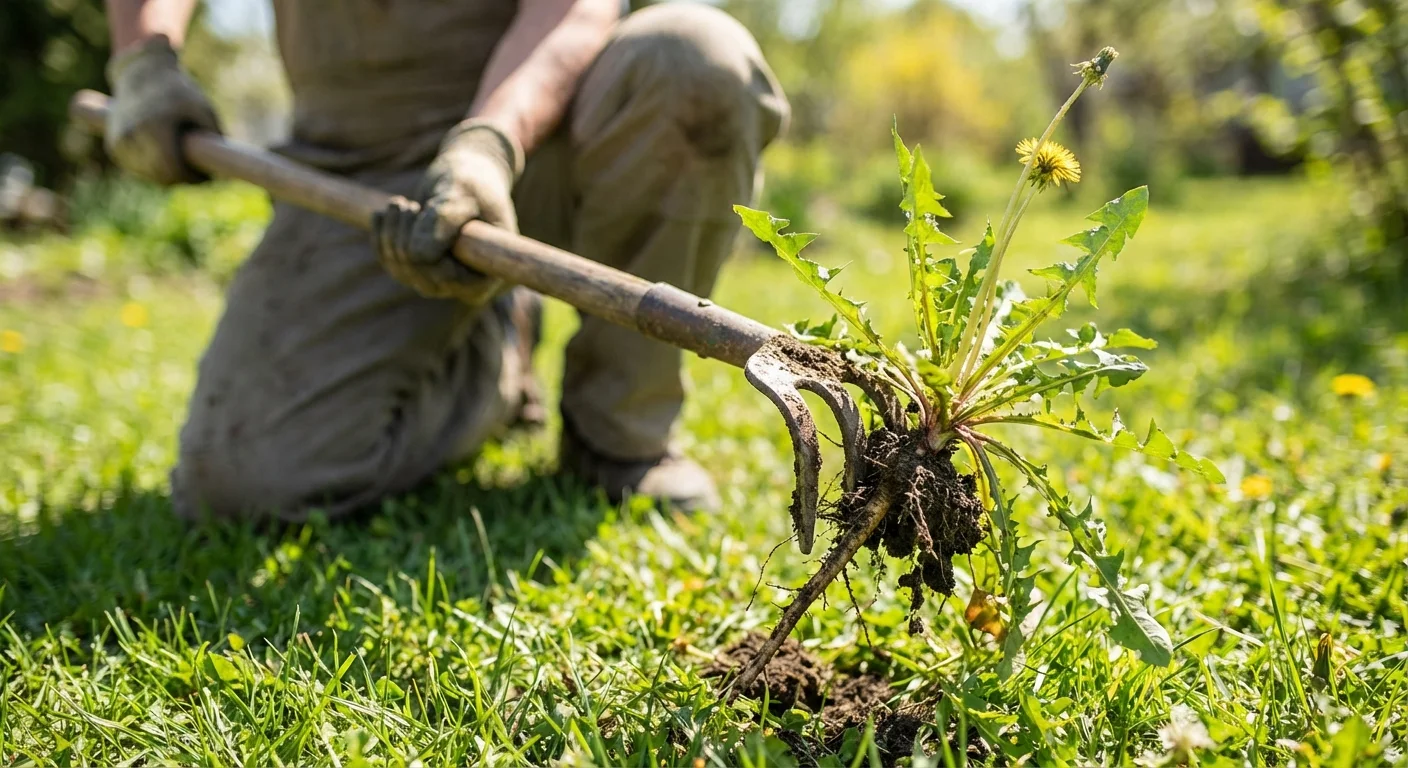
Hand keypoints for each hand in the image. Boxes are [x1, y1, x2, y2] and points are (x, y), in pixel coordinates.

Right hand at [105, 35, 220, 185]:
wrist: (142, 74)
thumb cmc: (177, 92)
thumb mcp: (202, 108)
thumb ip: (213, 137)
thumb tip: (223, 167)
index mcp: (153, 124)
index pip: (171, 168)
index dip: (190, 178)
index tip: (206, 176)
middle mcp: (131, 134)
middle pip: (160, 176)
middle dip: (181, 178)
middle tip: (197, 172)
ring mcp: (120, 141)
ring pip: (149, 175)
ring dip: (167, 174)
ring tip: (182, 157)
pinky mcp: (115, 146)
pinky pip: (139, 168)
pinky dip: (153, 168)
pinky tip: (165, 154)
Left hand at [372, 121, 523, 305]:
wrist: (468, 175)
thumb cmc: (474, 184)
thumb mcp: (465, 194)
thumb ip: (445, 220)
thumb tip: (416, 254)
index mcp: (488, 274)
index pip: (448, 279)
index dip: (426, 250)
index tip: (417, 209)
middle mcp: (465, 285)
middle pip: (422, 279)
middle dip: (405, 240)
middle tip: (405, 203)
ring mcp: (442, 280)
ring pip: (402, 271)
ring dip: (392, 234)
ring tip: (398, 203)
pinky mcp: (422, 269)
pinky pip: (391, 264)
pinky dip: (382, 238)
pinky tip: (381, 215)